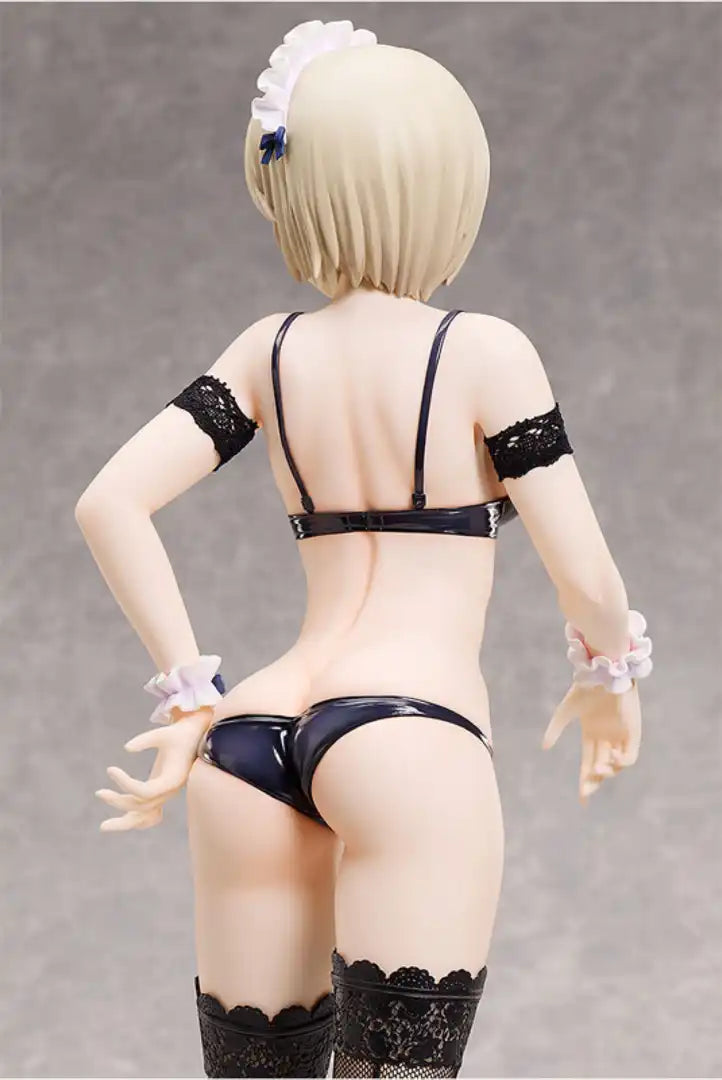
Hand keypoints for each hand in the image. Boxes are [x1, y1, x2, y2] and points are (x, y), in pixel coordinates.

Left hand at [95, 708, 213, 831]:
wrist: (196, 736)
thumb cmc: (180, 734)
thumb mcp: (164, 733)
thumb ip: (145, 739)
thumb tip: (127, 748)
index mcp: (172, 780)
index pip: (145, 792)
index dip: (125, 783)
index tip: (110, 769)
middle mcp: (169, 792)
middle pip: (142, 807)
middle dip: (118, 802)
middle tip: (98, 793)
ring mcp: (166, 795)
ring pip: (145, 817)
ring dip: (125, 822)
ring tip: (103, 826)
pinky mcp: (161, 793)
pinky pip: (150, 815)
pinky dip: (137, 820)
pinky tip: (121, 820)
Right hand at [541, 681, 640, 804]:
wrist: (603, 672)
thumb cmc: (584, 689)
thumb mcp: (565, 711)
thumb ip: (555, 729)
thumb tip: (544, 747)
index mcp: (591, 734)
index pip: (588, 764)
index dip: (585, 781)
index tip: (582, 799)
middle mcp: (606, 738)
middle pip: (601, 768)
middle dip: (594, 782)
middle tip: (586, 793)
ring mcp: (620, 736)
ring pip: (616, 765)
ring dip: (607, 772)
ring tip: (598, 770)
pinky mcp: (632, 732)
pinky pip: (630, 755)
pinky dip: (621, 762)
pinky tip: (612, 758)